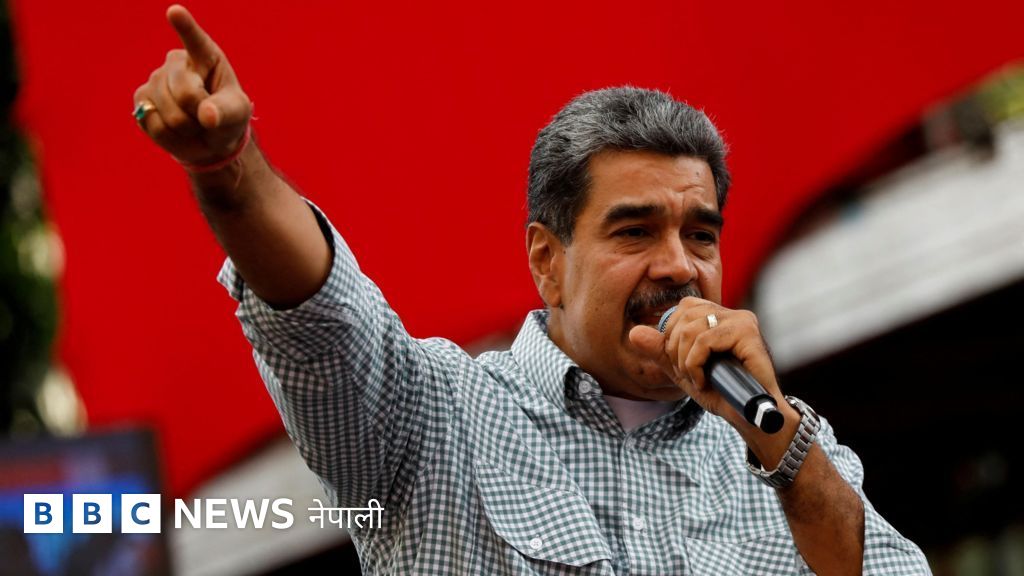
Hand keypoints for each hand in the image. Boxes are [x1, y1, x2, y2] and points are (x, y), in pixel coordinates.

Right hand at [133, 5, 250, 165]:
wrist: (209, 140)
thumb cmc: (227, 118)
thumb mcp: (237, 113)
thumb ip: (225, 112)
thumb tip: (206, 116)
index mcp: (205, 56)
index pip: (195, 40)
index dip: (185, 26)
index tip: (175, 12)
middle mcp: (176, 62)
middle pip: (185, 93)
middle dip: (199, 115)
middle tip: (207, 117)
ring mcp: (154, 79)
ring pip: (168, 113)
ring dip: (186, 129)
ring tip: (194, 124)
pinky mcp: (141, 100)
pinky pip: (154, 124)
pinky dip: (171, 137)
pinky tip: (177, 130)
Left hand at [629, 296, 782, 427]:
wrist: (750, 417)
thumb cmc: (721, 393)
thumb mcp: (683, 371)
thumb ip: (660, 351)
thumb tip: (634, 333)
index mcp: (720, 317)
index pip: (683, 308)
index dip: (672, 337)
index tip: (681, 366)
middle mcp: (733, 314)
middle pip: (684, 317)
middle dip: (675, 351)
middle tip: (688, 375)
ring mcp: (742, 321)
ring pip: (692, 329)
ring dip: (685, 361)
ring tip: (697, 380)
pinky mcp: (748, 334)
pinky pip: (705, 341)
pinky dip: (695, 364)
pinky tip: (703, 381)